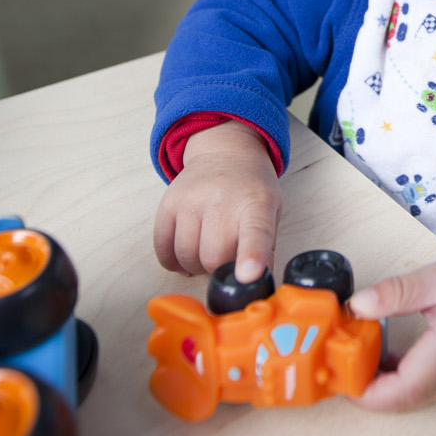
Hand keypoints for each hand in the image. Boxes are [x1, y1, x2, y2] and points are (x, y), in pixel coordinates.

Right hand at [152, 121, 281, 280]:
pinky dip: (173, 261)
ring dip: (196, 266)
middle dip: (219, 269)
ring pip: (186, 256)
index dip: (251, 257)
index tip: (248, 276)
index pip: (255, 233)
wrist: (225, 151)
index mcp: (256, 204)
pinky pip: (163, 249)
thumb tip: (256, 284)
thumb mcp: (271, 210)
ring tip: (206, 252)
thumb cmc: (250, 188)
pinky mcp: (168, 203)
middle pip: (213, 257)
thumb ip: (266, 247)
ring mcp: (192, 200)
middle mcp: (222, 200)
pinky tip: (185, 254)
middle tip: (225, 258)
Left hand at [346, 253, 435, 411]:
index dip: (366, 390)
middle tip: (336, 360)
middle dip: (363, 389)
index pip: (403, 388)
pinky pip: (415, 392)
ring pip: (406, 401)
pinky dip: (391, 383)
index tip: (339, 371)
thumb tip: (358, 306)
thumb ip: (396, 292)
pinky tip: (376, 357)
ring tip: (352, 355)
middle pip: (400, 401)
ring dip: (376, 387)